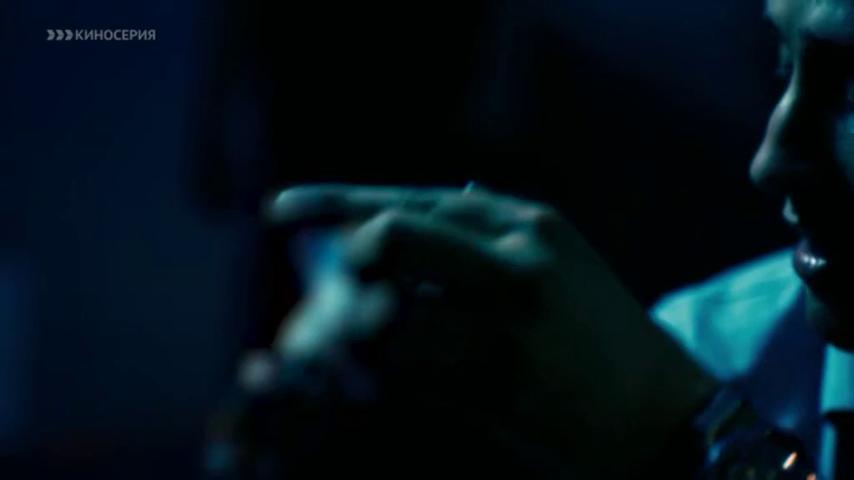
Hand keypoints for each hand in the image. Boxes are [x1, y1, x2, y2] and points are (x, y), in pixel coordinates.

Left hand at [209, 184, 714, 477]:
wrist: (663, 415)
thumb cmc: (597, 336)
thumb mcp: (554, 261)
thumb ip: (483, 231)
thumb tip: (411, 207)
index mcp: (525, 222)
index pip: (409, 199)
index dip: (333, 201)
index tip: (278, 211)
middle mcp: (515, 259)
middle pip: (389, 237)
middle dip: (345, 261)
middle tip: (332, 288)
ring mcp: (507, 321)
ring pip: (386, 312)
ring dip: (355, 331)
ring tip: (363, 344)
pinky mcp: (499, 382)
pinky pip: (406, 372)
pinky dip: (383, 374)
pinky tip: (393, 376)